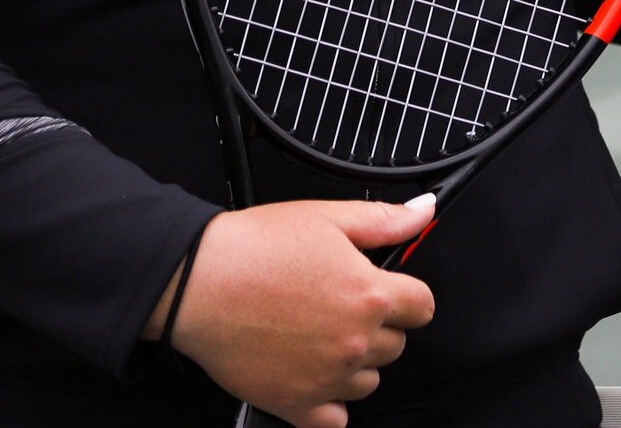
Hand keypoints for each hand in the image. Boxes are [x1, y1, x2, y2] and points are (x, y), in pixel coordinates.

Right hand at [166, 196, 437, 427]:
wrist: (198, 282)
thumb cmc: (255, 248)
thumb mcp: (327, 217)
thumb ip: (385, 221)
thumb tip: (423, 213)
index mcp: (370, 295)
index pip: (422, 307)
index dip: (405, 294)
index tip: (387, 290)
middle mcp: (355, 342)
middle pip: (395, 344)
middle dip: (376, 325)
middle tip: (339, 304)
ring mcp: (327, 378)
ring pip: (369, 380)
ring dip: (354, 362)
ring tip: (319, 334)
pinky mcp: (296, 404)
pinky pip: (336, 419)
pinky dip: (330, 402)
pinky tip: (312, 373)